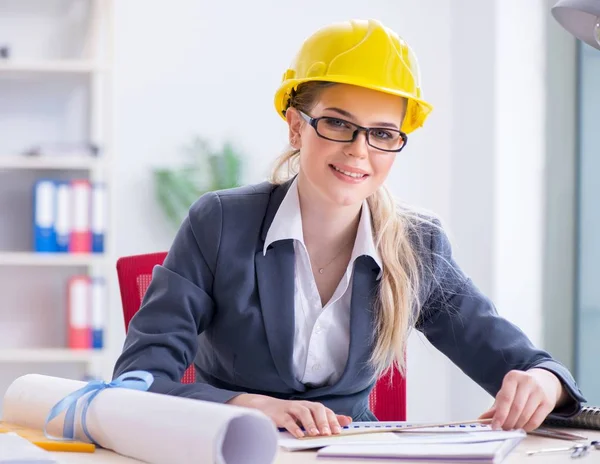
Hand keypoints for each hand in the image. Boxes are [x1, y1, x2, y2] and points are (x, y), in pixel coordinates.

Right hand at [227, 393, 351, 437]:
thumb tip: (347, 420)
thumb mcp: (308, 415)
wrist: (265, 407)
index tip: (338, 431)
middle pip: (316, 408)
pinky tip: (299, 435)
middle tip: (328, 433)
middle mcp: (302, 405)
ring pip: (303, 412)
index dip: (332, 419)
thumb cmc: (289, 413)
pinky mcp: (279, 414)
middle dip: (323, 421)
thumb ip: (326, 418)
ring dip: (310, 423)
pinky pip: (288, 420)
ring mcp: (290, 408)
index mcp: (310, 406)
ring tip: (315, 434)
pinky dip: (294, 427)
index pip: (325, 410)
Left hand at [478, 368, 565, 431]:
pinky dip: (527, 427)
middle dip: (508, 422)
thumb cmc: (520, 388)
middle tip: (503, 428)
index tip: (495, 425)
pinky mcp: (548, 403)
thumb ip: (496, 405)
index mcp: (513, 377)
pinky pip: (536, 420)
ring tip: (511, 428)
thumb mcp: (506, 391)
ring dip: (517, 425)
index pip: (505, 398)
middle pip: (516, 408)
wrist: (543, 381)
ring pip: (526, 415)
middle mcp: (527, 382)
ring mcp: (539, 392)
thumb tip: (483, 418)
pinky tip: (522, 427)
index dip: (500, 414)